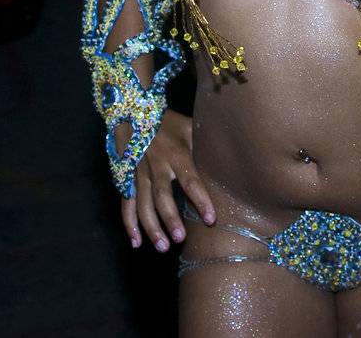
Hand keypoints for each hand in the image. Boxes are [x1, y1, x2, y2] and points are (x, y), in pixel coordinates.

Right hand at [121, 113, 214, 251]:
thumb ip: (206, 142)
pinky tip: (136, 242)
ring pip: (142, 203)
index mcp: (176, 153)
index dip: (201, 199)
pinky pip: (126, 202)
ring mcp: (139, 172)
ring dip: (151, 226)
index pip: (191, 179)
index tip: (211, 219)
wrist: (133, 113)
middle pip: (161, 195)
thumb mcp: (190, 126)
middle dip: (170, 218)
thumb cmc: (170, 123)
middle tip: (180, 239)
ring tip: (163, 246)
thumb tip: (233, 155)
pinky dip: (129, 223)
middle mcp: (156, 165)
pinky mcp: (127, 178)